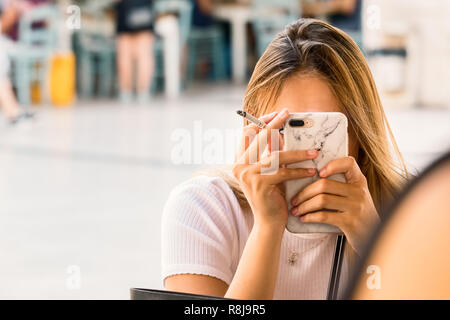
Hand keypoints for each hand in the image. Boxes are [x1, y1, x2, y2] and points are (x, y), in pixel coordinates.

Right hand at [233, 109, 317, 229]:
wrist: (268, 223)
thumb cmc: (272, 195)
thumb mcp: (270, 171)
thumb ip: (271, 153)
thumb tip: (281, 132)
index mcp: (239, 160)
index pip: (247, 133)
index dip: (262, 121)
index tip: (277, 114)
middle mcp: (239, 166)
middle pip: (259, 137)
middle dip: (275, 124)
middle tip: (289, 114)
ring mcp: (248, 175)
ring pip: (275, 155)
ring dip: (297, 153)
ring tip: (314, 152)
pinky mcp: (259, 184)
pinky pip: (283, 172)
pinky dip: (299, 171)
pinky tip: (312, 172)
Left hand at [290, 157, 379, 254]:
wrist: (375, 237)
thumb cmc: (358, 214)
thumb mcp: (355, 196)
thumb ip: (341, 186)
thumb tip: (311, 178)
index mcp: (359, 181)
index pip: (349, 163)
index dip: (332, 165)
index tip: (318, 172)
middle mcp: (359, 192)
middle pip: (325, 185)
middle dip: (304, 192)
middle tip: (294, 200)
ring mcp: (356, 207)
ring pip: (322, 200)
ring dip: (304, 206)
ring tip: (296, 210)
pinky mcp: (350, 222)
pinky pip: (324, 216)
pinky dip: (310, 216)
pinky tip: (304, 218)